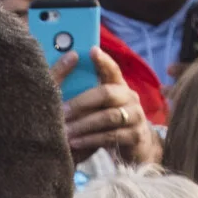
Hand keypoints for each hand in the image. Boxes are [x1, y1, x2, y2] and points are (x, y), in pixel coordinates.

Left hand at [60, 46, 154, 163]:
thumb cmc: (107, 122)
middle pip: (107, 93)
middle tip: (61, 111)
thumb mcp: (98, 106)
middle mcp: (130, 97)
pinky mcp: (135, 136)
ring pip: (109, 117)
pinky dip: (91, 140)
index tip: (91, 51)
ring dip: (84, 124)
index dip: (103, 61)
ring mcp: (135, 116)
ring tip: (65, 131)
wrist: (134, 147)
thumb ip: (86, 92)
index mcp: (119, 86)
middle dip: (81, 102)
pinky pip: (111, 136)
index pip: (112, 70)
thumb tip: (67, 67)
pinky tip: (76, 143)